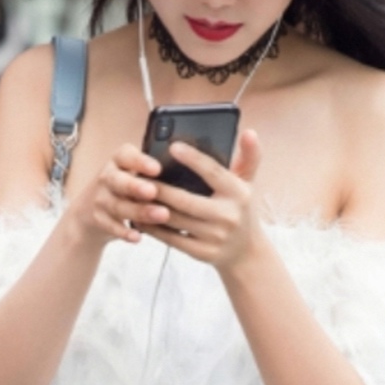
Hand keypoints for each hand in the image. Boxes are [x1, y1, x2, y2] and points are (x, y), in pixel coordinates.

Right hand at [68, 143, 171, 247]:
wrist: (89, 211)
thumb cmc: (124, 188)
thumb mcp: (132, 173)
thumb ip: (151, 172)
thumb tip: (188, 171)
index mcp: (118, 161)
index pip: (125, 155)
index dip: (140, 161)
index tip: (157, 168)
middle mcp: (107, 177)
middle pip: (118, 181)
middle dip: (135, 186)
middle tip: (153, 191)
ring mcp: (101, 199)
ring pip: (118, 205)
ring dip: (139, 211)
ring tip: (161, 215)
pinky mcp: (99, 219)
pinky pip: (111, 226)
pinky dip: (124, 232)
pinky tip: (137, 238)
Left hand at [153, 130, 262, 272]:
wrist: (246, 252)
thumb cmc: (239, 209)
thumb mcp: (248, 183)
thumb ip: (249, 156)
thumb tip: (250, 132)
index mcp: (238, 193)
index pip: (212, 172)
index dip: (192, 158)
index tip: (172, 146)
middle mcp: (228, 216)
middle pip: (185, 199)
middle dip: (159, 188)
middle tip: (139, 176)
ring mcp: (215, 237)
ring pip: (174, 219)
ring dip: (151, 207)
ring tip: (134, 195)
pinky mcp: (202, 253)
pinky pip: (172, 239)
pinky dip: (154, 228)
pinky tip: (141, 217)